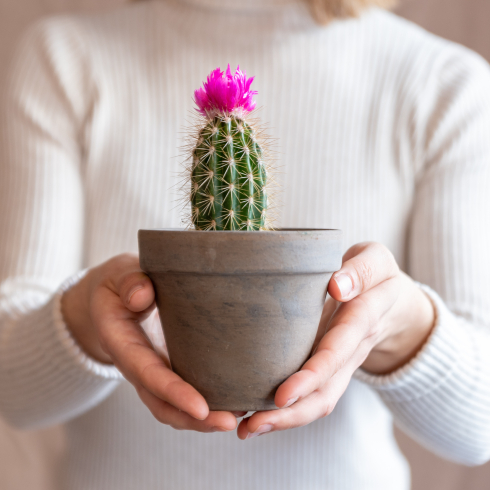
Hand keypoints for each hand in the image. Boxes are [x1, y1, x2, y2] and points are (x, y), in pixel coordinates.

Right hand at [61, 253, 240, 432]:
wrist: (112, 297)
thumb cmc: (118, 284)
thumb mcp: (118, 275)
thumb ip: (129, 282)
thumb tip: (143, 295)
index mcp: (122, 342)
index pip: (147, 373)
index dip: (173, 392)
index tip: (200, 408)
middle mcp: (136, 365)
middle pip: (161, 403)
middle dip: (194, 419)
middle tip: (230, 423)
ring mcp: (152, 370)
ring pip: (172, 406)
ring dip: (202, 419)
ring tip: (240, 417)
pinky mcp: (167, 368)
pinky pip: (182, 394)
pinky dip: (205, 405)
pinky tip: (233, 403)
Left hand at [237, 242, 434, 439]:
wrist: (395, 302)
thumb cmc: (378, 276)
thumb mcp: (376, 261)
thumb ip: (362, 271)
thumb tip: (338, 286)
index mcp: (362, 319)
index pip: (337, 352)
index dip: (312, 375)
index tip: (282, 394)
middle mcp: (351, 349)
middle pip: (327, 391)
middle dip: (292, 413)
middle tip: (252, 424)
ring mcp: (341, 364)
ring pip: (319, 401)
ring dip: (285, 420)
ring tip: (246, 429)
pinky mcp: (329, 368)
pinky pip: (312, 395)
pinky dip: (286, 410)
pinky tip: (254, 414)